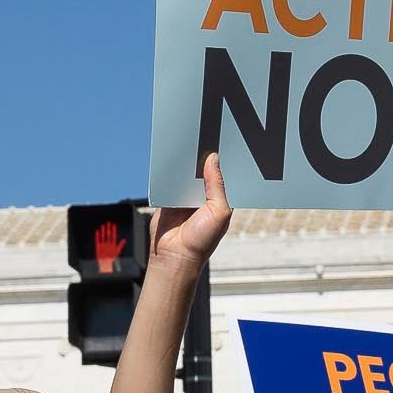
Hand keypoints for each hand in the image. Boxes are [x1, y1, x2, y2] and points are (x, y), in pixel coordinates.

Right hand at [156, 152, 237, 269]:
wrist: (174, 256)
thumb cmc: (202, 240)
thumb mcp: (219, 211)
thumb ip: (217, 185)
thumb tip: (213, 158)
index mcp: (220, 200)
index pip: (223, 176)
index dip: (224, 161)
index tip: (224, 143)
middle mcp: (203, 197)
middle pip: (203, 171)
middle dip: (203, 158)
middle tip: (205, 137)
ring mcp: (185, 197)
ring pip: (186, 173)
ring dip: (186, 162)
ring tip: (188, 142)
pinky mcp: (168, 198)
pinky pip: (169, 179)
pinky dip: (170, 170)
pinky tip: (172, 156)